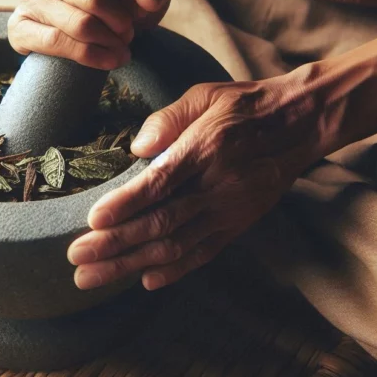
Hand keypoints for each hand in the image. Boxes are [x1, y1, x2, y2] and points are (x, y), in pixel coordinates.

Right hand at [8, 0, 171, 69]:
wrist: (85, 34)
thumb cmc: (114, 4)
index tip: (138, 10)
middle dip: (120, 21)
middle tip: (129, 33)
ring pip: (77, 23)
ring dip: (108, 41)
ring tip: (122, 49)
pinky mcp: (19, 29)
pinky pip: (56, 43)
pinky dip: (89, 55)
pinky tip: (108, 61)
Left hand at [67, 77, 319, 289]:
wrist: (300, 126)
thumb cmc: (243, 106)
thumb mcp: (204, 95)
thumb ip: (168, 118)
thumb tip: (136, 147)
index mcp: (204, 150)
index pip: (161, 183)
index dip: (126, 205)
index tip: (93, 222)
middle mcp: (216, 187)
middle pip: (161, 222)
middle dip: (115, 245)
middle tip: (76, 259)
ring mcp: (227, 211)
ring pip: (175, 245)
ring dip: (131, 264)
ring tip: (92, 277)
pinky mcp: (236, 226)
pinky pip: (203, 254)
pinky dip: (174, 271)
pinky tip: (144, 281)